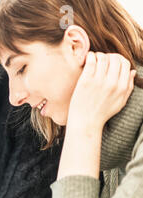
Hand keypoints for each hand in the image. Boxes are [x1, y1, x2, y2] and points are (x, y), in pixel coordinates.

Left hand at [58, 52, 135, 179]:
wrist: (85, 122)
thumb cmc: (102, 113)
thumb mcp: (120, 102)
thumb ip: (129, 86)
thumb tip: (132, 71)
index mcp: (122, 87)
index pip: (125, 63)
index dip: (118, 59)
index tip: (111, 62)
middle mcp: (112, 83)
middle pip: (115, 58)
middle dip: (109, 56)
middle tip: (102, 59)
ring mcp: (98, 81)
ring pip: (103, 57)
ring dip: (99, 55)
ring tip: (94, 59)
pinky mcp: (86, 81)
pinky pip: (91, 61)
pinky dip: (90, 56)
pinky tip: (88, 59)